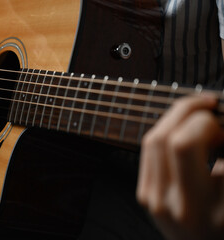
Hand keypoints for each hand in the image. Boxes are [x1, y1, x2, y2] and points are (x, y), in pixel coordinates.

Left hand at [137, 95, 223, 239]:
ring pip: (156, 138)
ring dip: (179, 117)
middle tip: (215, 111)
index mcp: (217, 212)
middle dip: (196, 113)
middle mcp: (182, 208)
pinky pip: (149, 149)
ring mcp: (156, 202)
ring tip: (202, 118)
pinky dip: (168, 131)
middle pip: (175, 140)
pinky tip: (185, 129)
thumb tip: (218, 124)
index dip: (219, 125)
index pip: (197, 148)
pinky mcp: (144, 195)